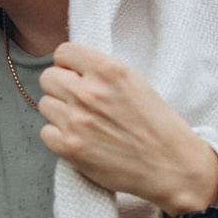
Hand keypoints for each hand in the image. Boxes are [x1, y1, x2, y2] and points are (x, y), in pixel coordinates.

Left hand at [34, 44, 217, 215]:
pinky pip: (45, 133)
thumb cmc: (157, 125)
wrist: (172, 165)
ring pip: (45, 104)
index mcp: (108, 70)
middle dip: (60, 88)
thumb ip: (102, 71)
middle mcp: (90, 92)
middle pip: (48, 77)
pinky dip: (58, 138)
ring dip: (59, 113)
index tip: (77, 76)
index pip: (63, 52)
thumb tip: (72, 66)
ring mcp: (76, 120)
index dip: (69, 65)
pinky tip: (79, 140)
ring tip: (83, 123)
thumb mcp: (135, 82)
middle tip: (78, 102)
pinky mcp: (70, 147)